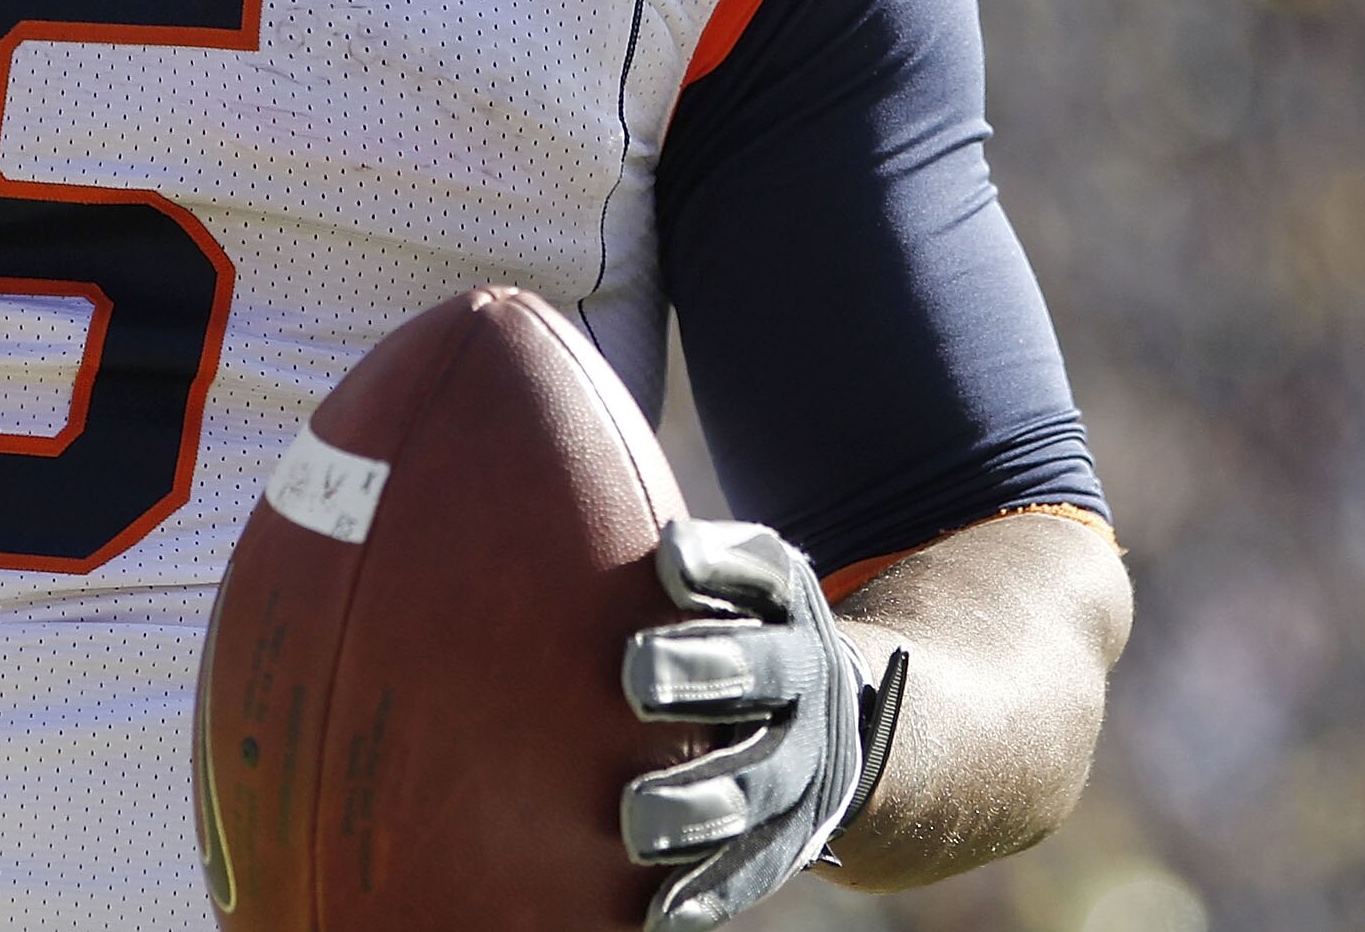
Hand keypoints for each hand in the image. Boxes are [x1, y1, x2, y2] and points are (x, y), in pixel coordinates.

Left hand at [620, 518, 904, 929]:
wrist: (848, 715)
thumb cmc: (730, 626)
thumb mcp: (726, 578)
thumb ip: (665, 555)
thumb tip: (517, 477)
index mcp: (781, 598)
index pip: (758, 570)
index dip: (718, 562)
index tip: (668, 558)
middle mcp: (804, 672)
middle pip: (761, 668)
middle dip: (703, 671)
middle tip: (634, 679)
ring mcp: (806, 758)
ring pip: (761, 779)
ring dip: (700, 801)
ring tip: (636, 823)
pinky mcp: (798, 831)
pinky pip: (759, 863)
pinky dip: (712, 886)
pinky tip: (659, 913)